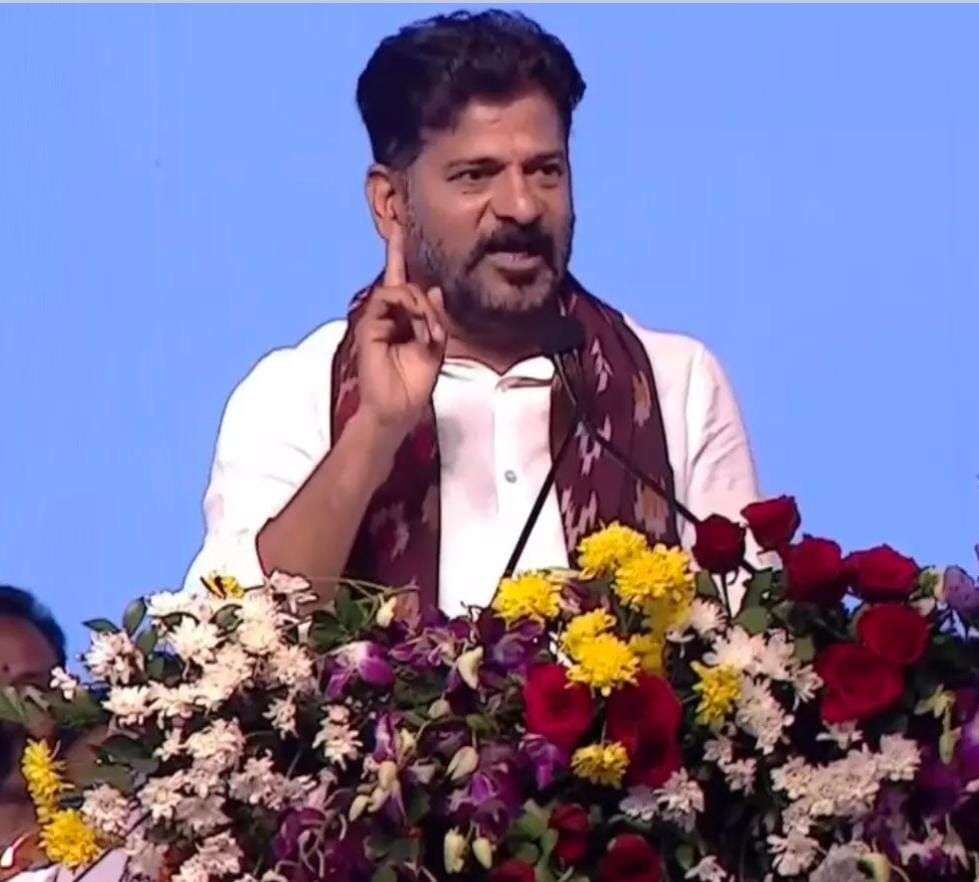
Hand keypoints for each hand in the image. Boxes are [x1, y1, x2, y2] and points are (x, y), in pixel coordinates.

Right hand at [354, 224, 447, 441]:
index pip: (400, 280)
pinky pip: (388, 299)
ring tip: (429, 335)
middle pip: (404, 283)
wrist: (397, 410)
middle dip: (426, 302)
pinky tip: (420, 329)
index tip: (399, 227)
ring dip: (421, 307)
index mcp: (402, 319)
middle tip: (435, 333)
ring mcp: (375, 319)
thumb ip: (434, 319)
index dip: (398, 254)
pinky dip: (409, 307)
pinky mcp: (368, 326)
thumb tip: (433, 289)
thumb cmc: (414, 384)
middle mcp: (386, 315)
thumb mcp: (434, 348)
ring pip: (399, 289)